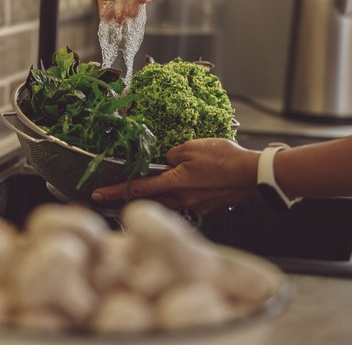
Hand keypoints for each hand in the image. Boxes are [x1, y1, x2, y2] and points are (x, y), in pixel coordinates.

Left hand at [91, 138, 261, 213]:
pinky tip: (202, 178)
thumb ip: (173, 154)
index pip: (137, 188)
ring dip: (170, 189)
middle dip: (145, 191)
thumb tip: (167, 162)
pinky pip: (192, 198)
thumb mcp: (193, 146)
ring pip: (174, 198)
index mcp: (174, 183)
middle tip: (140, 183)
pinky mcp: (209, 205)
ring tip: (183, 174)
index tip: (98, 195)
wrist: (254, 175)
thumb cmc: (226, 159)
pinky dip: (191, 189)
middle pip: (155, 197)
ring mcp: (196, 204)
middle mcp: (182, 198)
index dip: (114, 191)